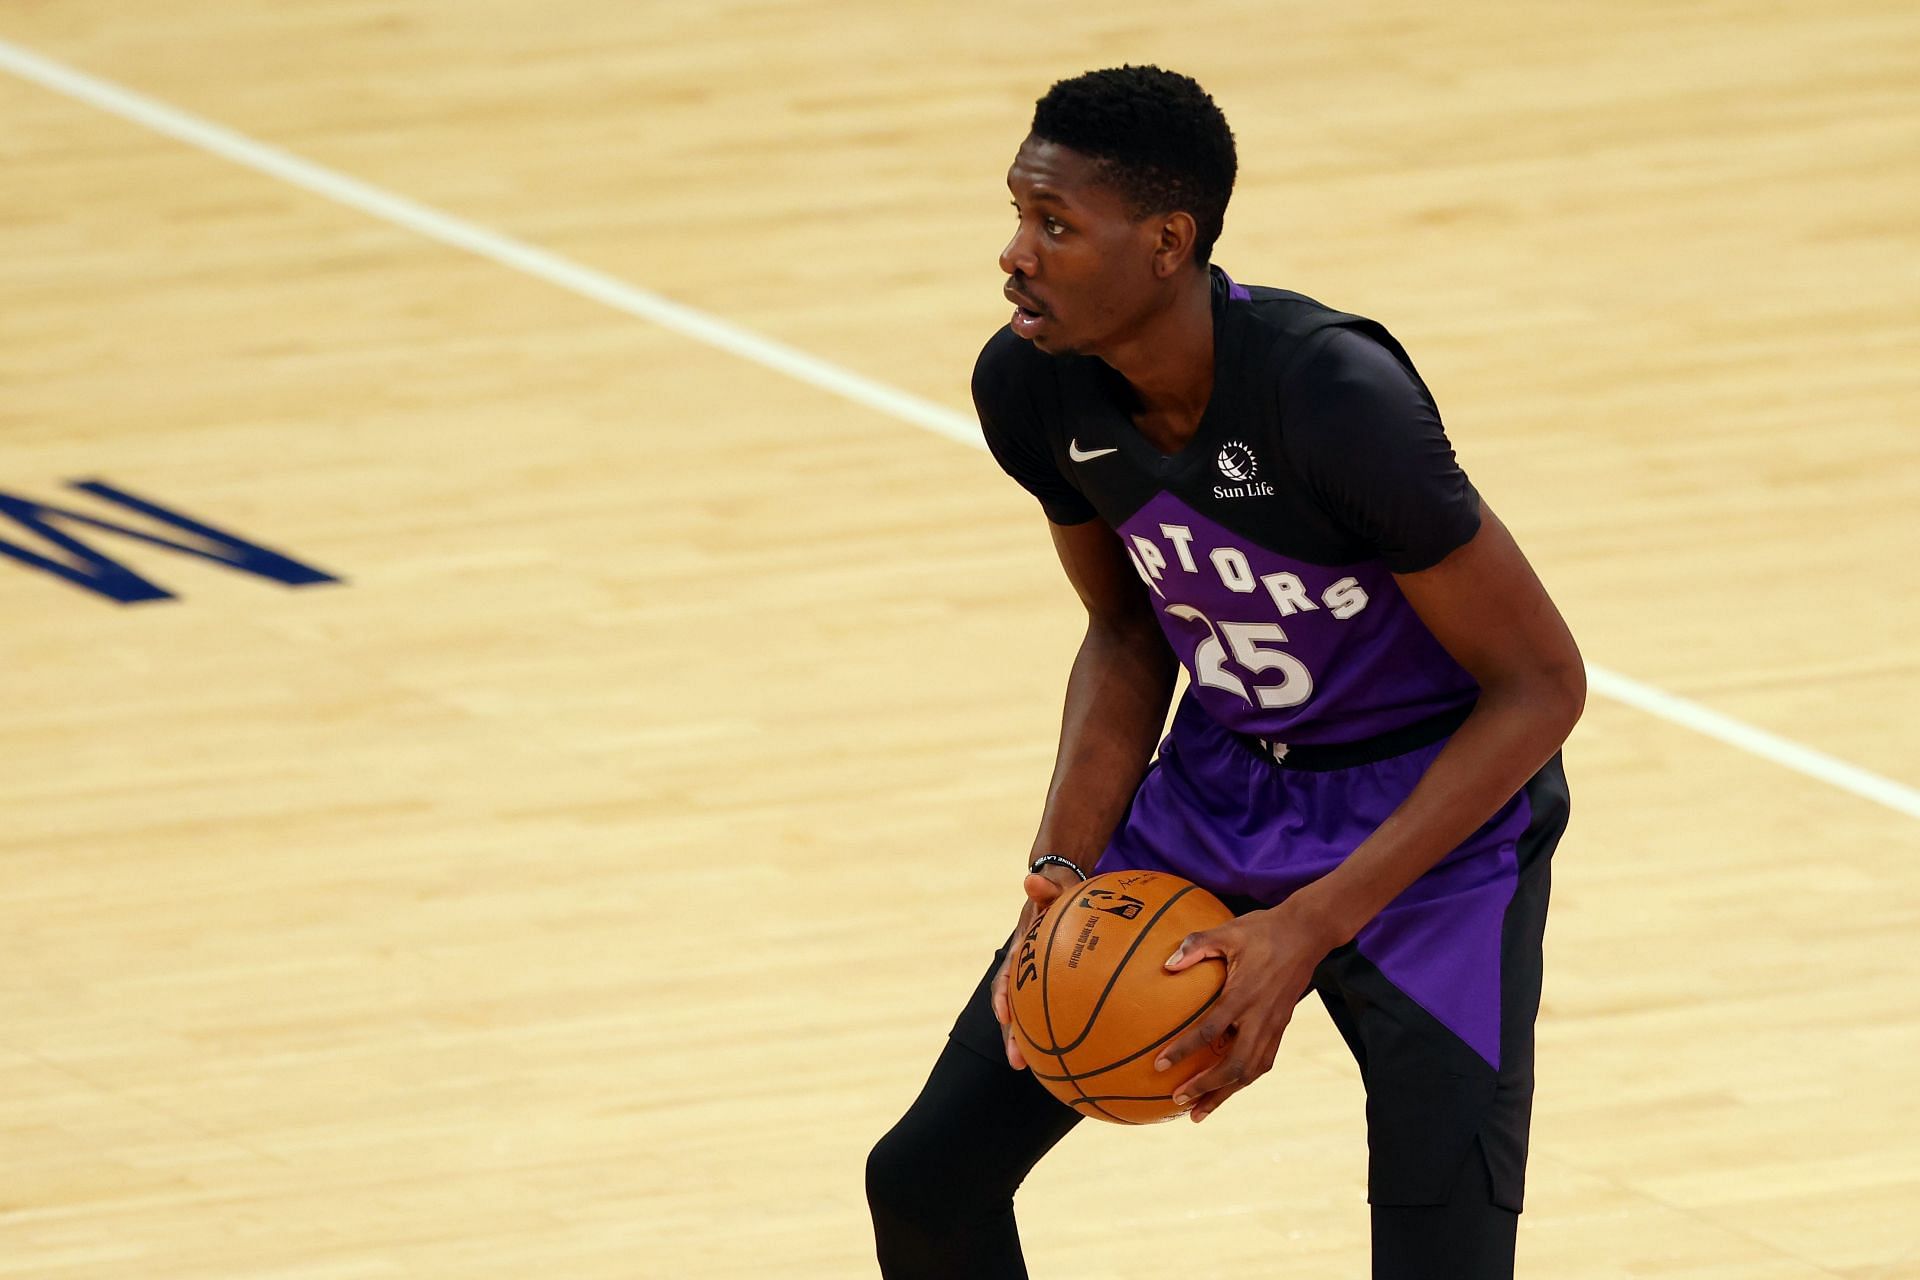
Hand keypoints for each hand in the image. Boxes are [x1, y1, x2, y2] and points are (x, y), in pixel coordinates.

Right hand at [990, 866, 1080, 1069]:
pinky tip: (1084, 1054)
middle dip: (1013, 1036)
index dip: (1002, 999)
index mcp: (1021, 950)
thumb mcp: (1055, 886)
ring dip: (1034, 1042)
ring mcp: (1039, 979)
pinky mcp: (1058, 986)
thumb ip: (1045, 887)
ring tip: (1046, 1073)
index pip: (1005, 977)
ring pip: (1033, 1016)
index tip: (1003, 1018)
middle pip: (1014, 1008)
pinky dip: (1066, 1031)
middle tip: (1017, 1063)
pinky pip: (1060, 1011)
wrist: (1063, 890)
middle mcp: (1025, 970)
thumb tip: (1030, 879)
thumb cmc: (1061, 889)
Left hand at [1152, 899, 1342, 1121]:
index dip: (1184, 1050)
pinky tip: (1226, 1088)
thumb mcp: (1228, 931)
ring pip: (1251, 1070)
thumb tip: (1166, 965)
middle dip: (1207, 1087)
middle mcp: (1261, 1016)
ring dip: (1224, 1093)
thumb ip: (1197, 946)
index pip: (1211, 1030)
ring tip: (1198, 1112)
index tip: (1160, 1065)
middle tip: (1177, 1099)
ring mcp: (1275, 1024)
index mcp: (1244, 993)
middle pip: (1235, 1064)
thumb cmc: (1263, 929)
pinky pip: (1263, 1062)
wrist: (1308, 933)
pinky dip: (1242, 1080)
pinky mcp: (1282, 1026)